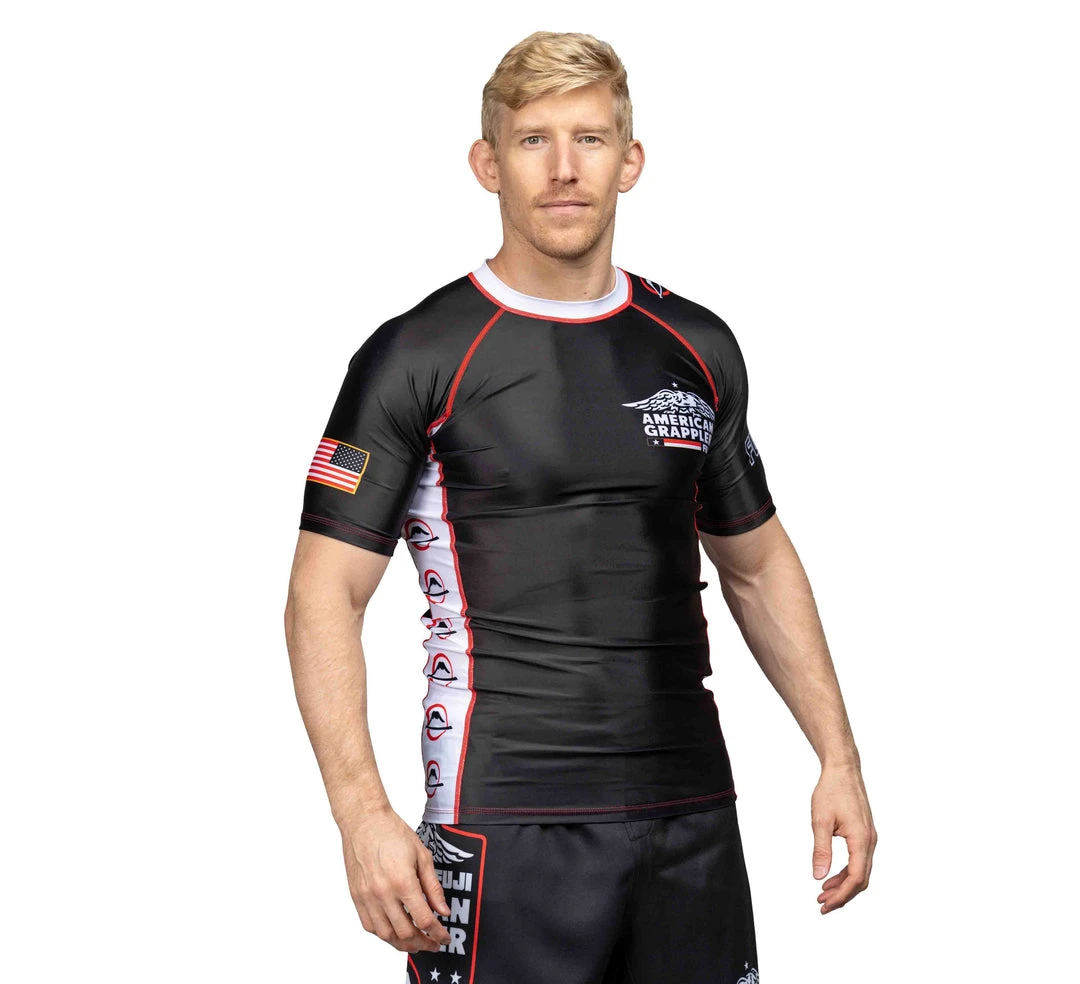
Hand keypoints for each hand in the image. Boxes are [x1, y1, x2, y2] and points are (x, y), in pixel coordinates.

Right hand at [339, 804, 452, 952]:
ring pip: (385, 935)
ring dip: (402, 944)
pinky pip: (369, 926)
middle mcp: (383, 893)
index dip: (438, 933)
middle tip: (432, 943)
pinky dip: (383, 934)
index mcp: (403, 881)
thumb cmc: (392, 832)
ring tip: (415, 943)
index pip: (424, 920)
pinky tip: (394, 931)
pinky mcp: (356, 897)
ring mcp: (367, 897)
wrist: (364, 821)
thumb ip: (433, 886)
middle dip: (423, 943)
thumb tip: (443, 910)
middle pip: (405, 933)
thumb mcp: (422, 855)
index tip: (444, 937)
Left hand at [810, 763, 876, 913]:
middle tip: (822, 904)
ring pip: (860, 870)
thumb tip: (818, 876)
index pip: (855, 877)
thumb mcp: (820, 820)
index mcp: (861, 839)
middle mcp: (870, 841)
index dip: (841, 895)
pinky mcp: (864, 833)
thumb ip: (820, 850)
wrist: (843, 770)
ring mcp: (869, 838)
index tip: (825, 904)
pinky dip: (846, 871)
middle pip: (861, 879)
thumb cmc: (831, 790)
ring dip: (843, 884)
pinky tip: (831, 875)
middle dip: (842, 895)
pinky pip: (858, 860)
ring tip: (823, 892)